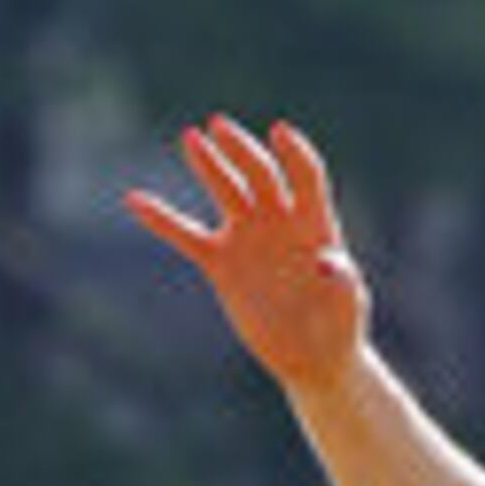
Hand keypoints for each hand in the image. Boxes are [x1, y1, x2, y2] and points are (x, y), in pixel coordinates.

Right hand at [126, 118, 371, 392]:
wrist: (311, 359)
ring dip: (208, 164)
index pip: (305, 175)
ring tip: (192, 138)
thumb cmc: (339, 328)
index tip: (279, 133)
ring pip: (225, 191)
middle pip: (259, 173)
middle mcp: (279, 220)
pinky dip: (162, 219)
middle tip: (219, 127)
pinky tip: (135, 200)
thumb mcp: (349, 305)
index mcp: (315, 222)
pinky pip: (186, 236)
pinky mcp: (221, 263)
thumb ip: (343, 279)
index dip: (294, 153)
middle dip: (240, 149)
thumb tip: (327, 262)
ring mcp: (247, 238)